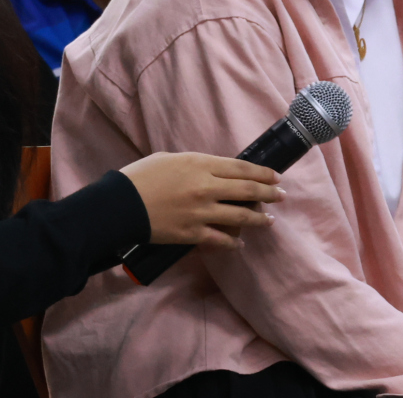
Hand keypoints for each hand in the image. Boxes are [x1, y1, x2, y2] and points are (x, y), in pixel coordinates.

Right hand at [120, 152, 282, 249]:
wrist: (121, 205)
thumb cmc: (142, 176)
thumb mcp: (171, 159)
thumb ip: (196, 165)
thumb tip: (213, 172)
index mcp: (201, 164)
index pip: (242, 168)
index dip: (262, 173)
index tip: (276, 176)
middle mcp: (207, 187)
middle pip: (247, 190)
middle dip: (269, 193)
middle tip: (281, 196)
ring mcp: (202, 212)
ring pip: (240, 216)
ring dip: (258, 218)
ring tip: (269, 220)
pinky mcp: (192, 234)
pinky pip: (220, 239)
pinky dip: (233, 242)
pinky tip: (240, 243)